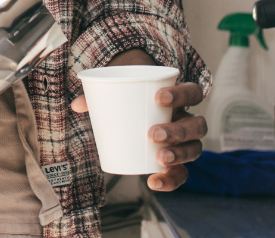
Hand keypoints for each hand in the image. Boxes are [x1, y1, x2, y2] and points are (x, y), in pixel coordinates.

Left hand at [71, 49, 206, 190]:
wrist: (136, 112)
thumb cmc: (130, 98)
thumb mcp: (118, 92)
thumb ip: (99, 97)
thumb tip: (77, 105)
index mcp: (180, 98)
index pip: (193, 92)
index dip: (182, 94)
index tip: (159, 97)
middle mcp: (188, 120)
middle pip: (198, 125)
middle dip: (178, 130)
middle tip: (152, 134)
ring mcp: (185, 142)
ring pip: (195, 149)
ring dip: (179, 154)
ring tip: (159, 157)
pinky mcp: (177, 162)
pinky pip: (182, 174)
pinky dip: (170, 181)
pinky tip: (153, 182)